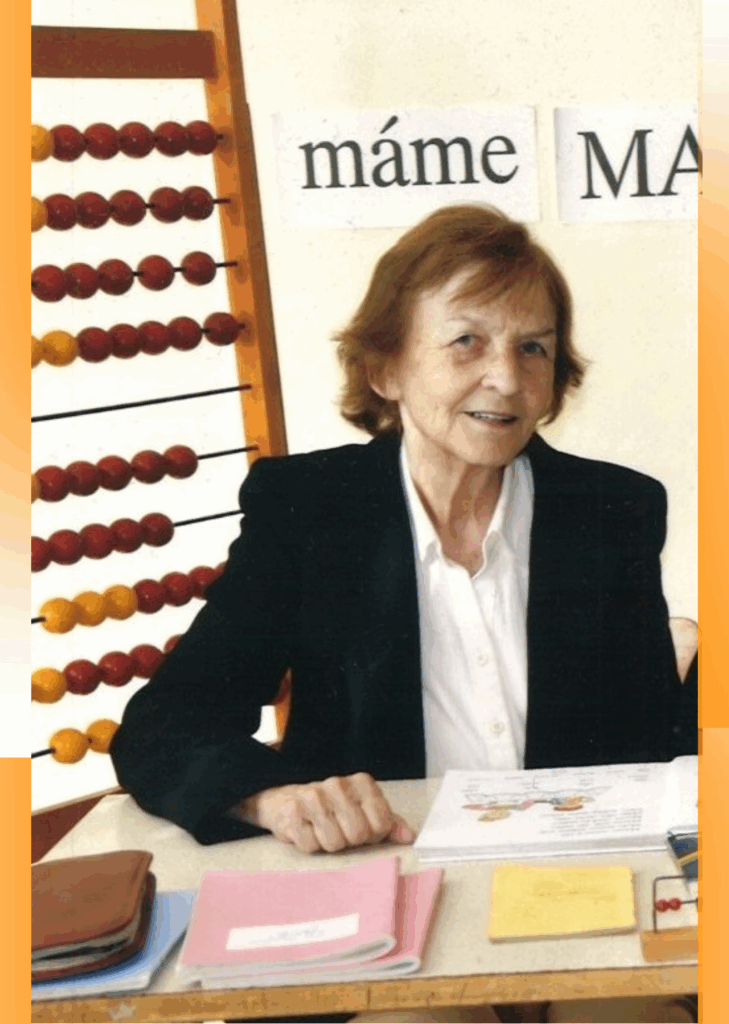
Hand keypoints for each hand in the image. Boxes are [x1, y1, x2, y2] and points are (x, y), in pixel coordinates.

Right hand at [240, 772, 415, 853]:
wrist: (287, 802)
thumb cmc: (334, 811)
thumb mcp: (365, 813)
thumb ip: (390, 824)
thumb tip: (409, 837)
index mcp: (362, 783)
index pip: (382, 823)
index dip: (374, 835)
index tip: (364, 830)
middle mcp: (338, 784)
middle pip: (358, 834)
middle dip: (350, 841)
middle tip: (341, 832)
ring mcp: (313, 795)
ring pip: (334, 842)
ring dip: (329, 845)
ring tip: (323, 830)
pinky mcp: (291, 811)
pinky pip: (310, 846)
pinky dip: (310, 845)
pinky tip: (307, 830)